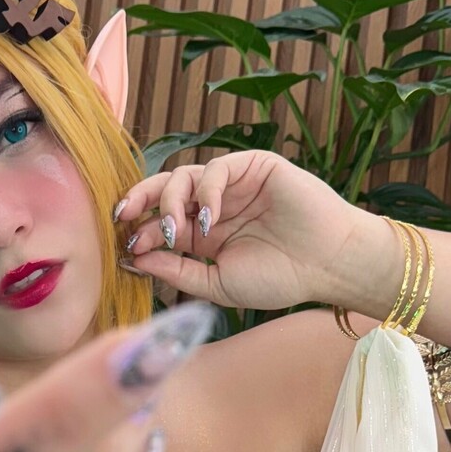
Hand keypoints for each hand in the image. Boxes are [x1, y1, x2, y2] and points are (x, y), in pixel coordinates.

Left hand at [116, 151, 373, 312]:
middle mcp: (213, 206)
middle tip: (123, 218)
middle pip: (164, 191)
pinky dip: (205, 192)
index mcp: (203, 234)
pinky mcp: (253, 167)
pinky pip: (216, 169)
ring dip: (169, 201)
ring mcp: (233, 185)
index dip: (139, 233)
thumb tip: (134, 259)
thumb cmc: (280, 278)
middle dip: (139, 202)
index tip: (126, 251)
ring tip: (172, 230)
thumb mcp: (218, 284)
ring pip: (183, 177)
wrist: (327, 265)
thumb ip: (178, 271)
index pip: (159, 223)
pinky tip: (208, 219)